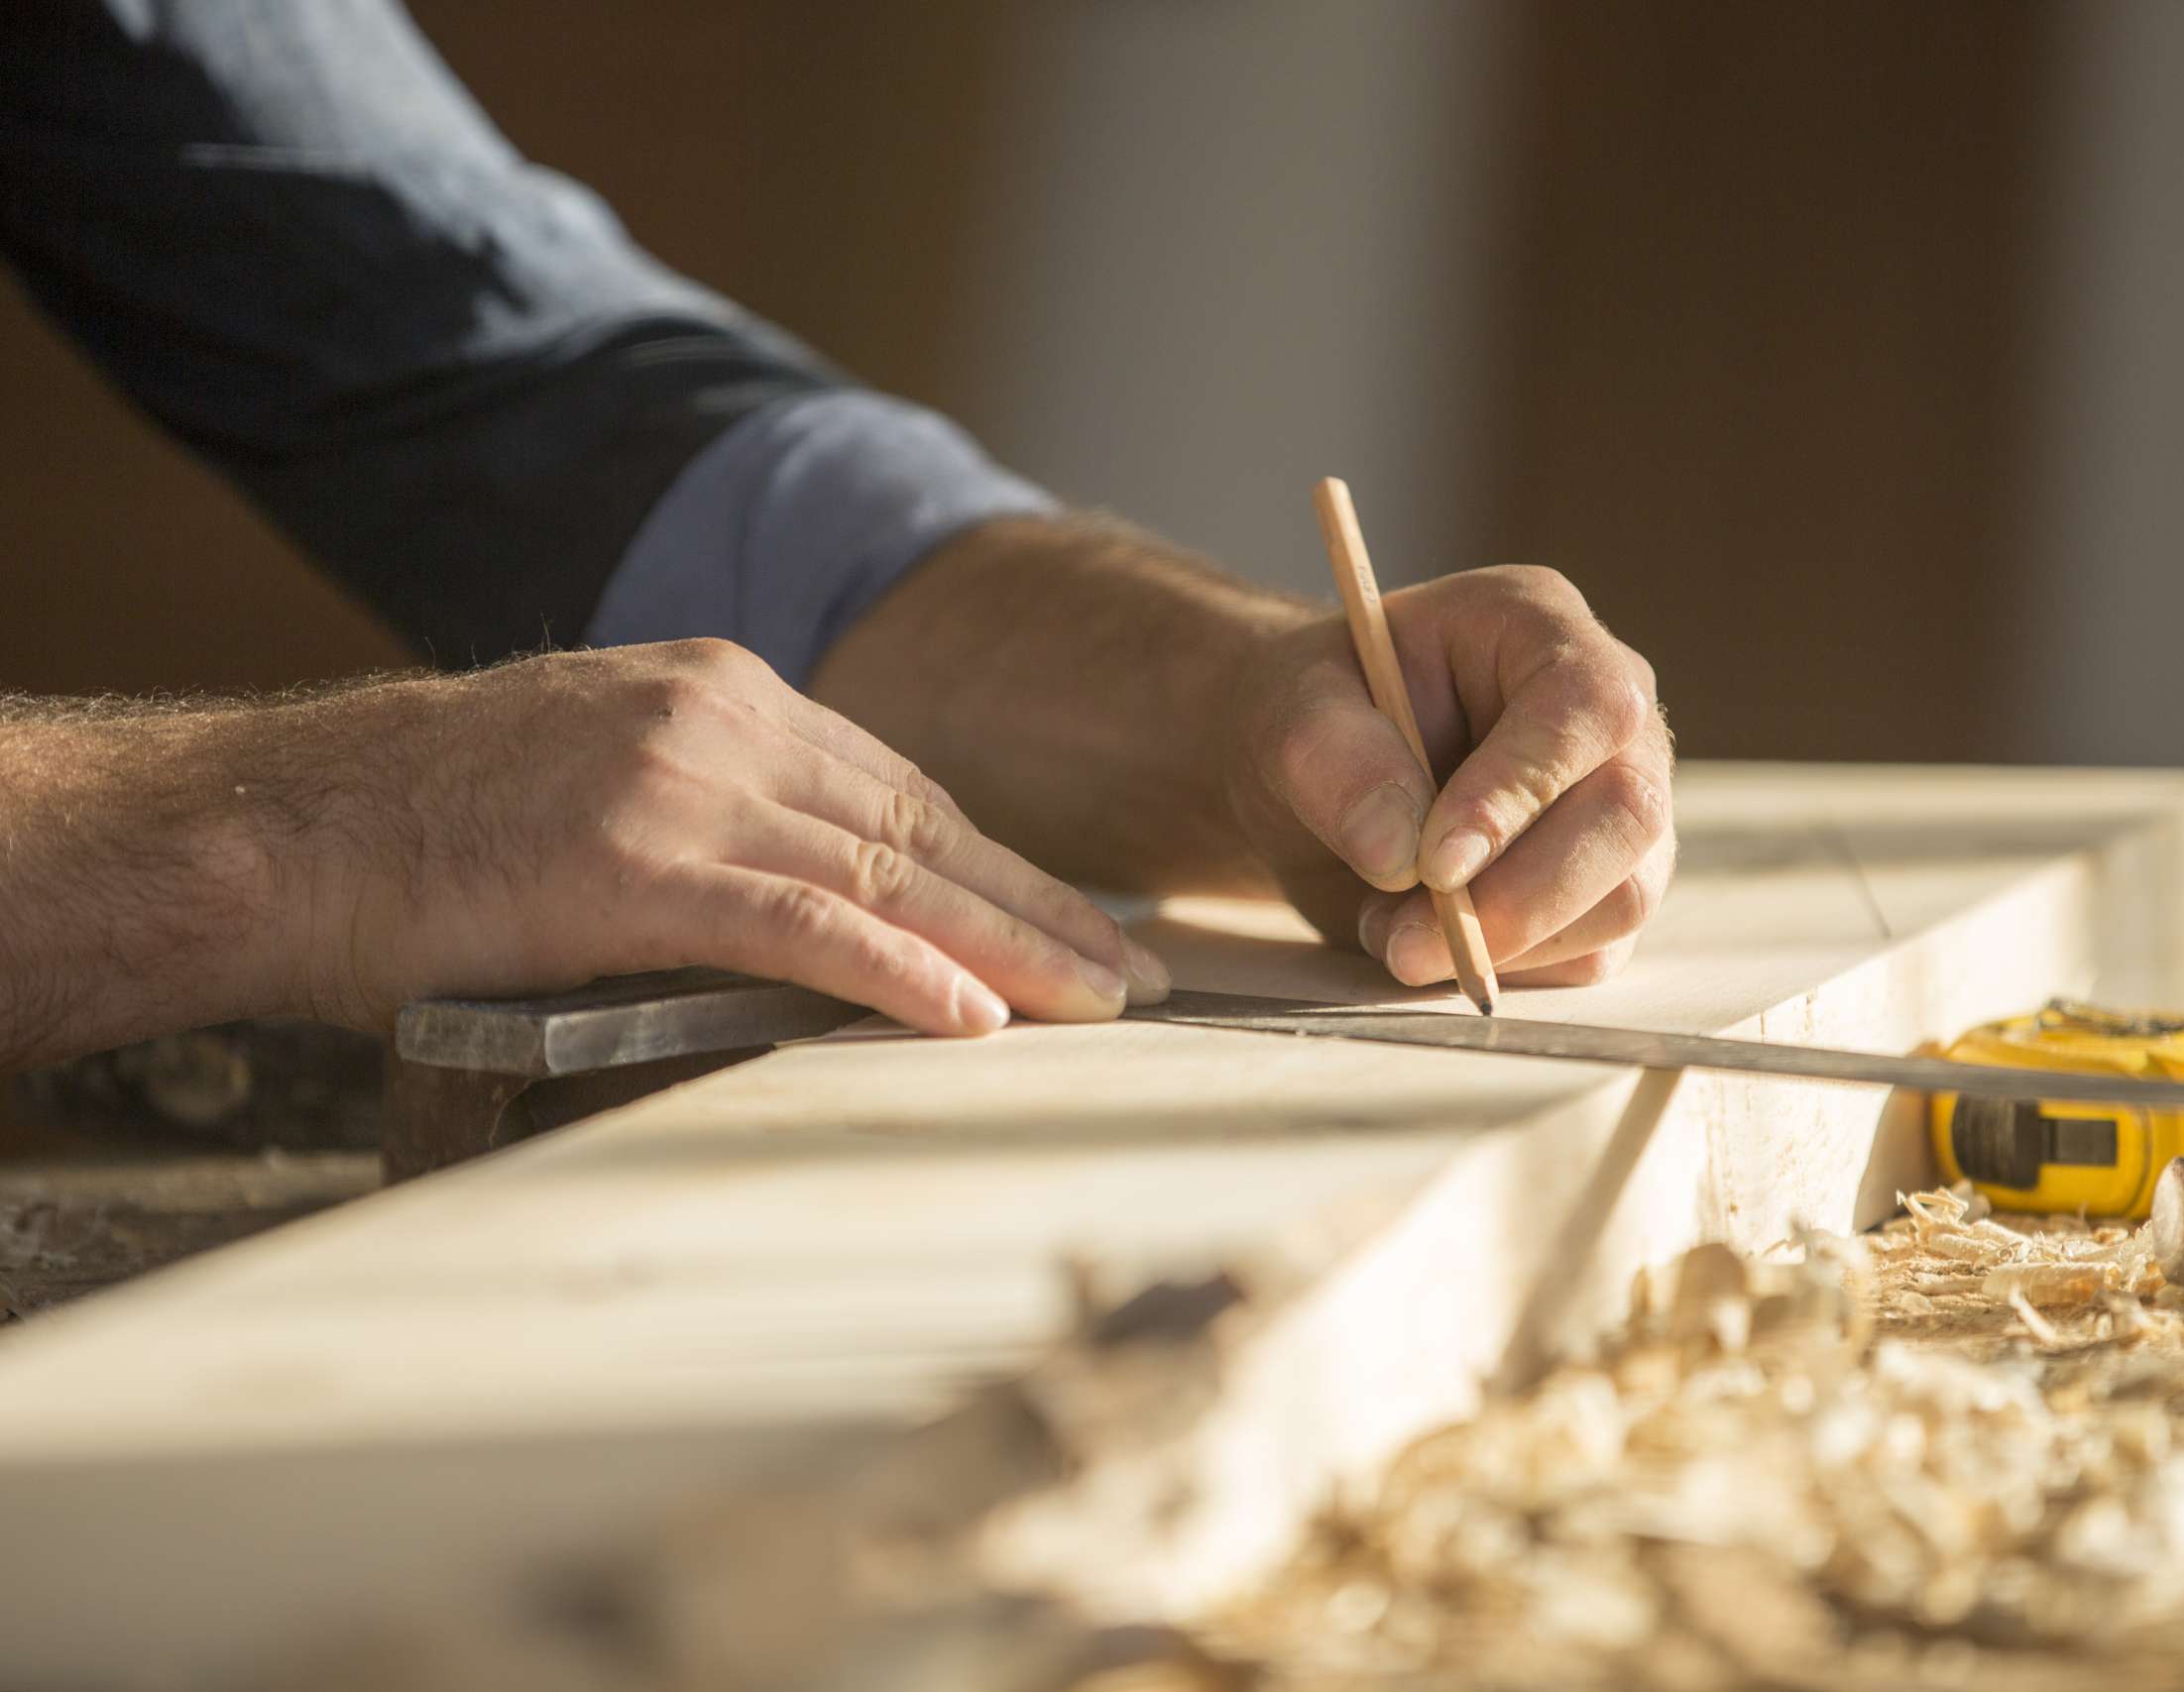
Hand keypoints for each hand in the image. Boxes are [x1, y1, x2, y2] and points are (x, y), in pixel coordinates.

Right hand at [282, 640, 1167, 1033]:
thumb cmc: (428, 824)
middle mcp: (722, 718)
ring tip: (1099, 1005)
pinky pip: (802, 924)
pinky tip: (975, 1017)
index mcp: (722, 692)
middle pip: (925, 824)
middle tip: (1136, 972)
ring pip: (890, 871)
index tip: (1075, 918)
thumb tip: (810, 893)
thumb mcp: (598, 777)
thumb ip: (712, 812)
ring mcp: (681, 784)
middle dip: (1042, 904)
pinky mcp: (633, 864)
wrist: (284, 824)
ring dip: (1010, 945)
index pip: (900, 787)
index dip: (1000, 861)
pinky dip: (900, 972)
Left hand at [1223, 566, 1674, 988]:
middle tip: (1409, 943)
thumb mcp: (1289, 712)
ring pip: (1623, 896)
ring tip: (1391, 934)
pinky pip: (1592, 952)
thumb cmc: (1312, 717)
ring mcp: (1617, 807)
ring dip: (1505, 943)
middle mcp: (1604, 717)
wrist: (1315, 780)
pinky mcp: (1603, 888)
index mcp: (1538, 628)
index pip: (1587, 704)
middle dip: (1522, 896)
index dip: (1522, 789)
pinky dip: (1506, 968)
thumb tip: (1400, 856)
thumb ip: (1335, 762)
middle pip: (1628, 812)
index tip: (1435, 864)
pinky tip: (1425, 941)